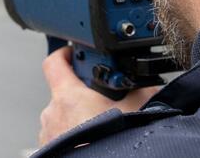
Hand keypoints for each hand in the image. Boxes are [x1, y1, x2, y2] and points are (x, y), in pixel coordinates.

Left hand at [38, 47, 159, 145]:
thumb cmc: (108, 143)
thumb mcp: (134, 110)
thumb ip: (140, 92)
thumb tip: (151, 85)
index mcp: (68, 96)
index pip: (54, 62)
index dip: (64, 53)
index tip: (73, 52)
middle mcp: (52, 112)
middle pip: (63, 92)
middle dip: (81, 92)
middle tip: (100, 98)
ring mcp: (48, 132)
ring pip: (61, 114)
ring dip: (76, 115)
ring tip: (98, 122)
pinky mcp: (49, 148)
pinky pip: (59, 133)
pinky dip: (72, 133)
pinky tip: (90, 138)